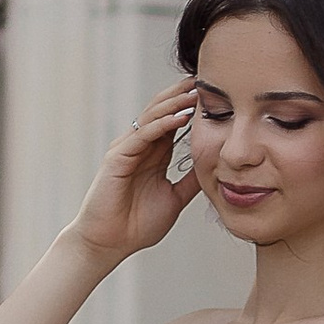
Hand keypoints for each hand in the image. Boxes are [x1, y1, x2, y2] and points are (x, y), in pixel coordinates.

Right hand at [66, 83, 200, 269]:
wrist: (109, 244)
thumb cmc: (136, 225)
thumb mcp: (174, 198)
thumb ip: (190, 181)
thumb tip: (213, 168)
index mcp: (152, 154)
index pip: (173, 121)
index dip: (191, 107)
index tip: (215, 94)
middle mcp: (139, 146)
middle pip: (162, 111)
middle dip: (183, 95)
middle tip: (207, 80)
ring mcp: (127, 149)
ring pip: (153, 117)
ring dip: (176, 103)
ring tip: (197, 91)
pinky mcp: (118, 158)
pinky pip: (143, 134)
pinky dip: (162, 124)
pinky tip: (180, 116)